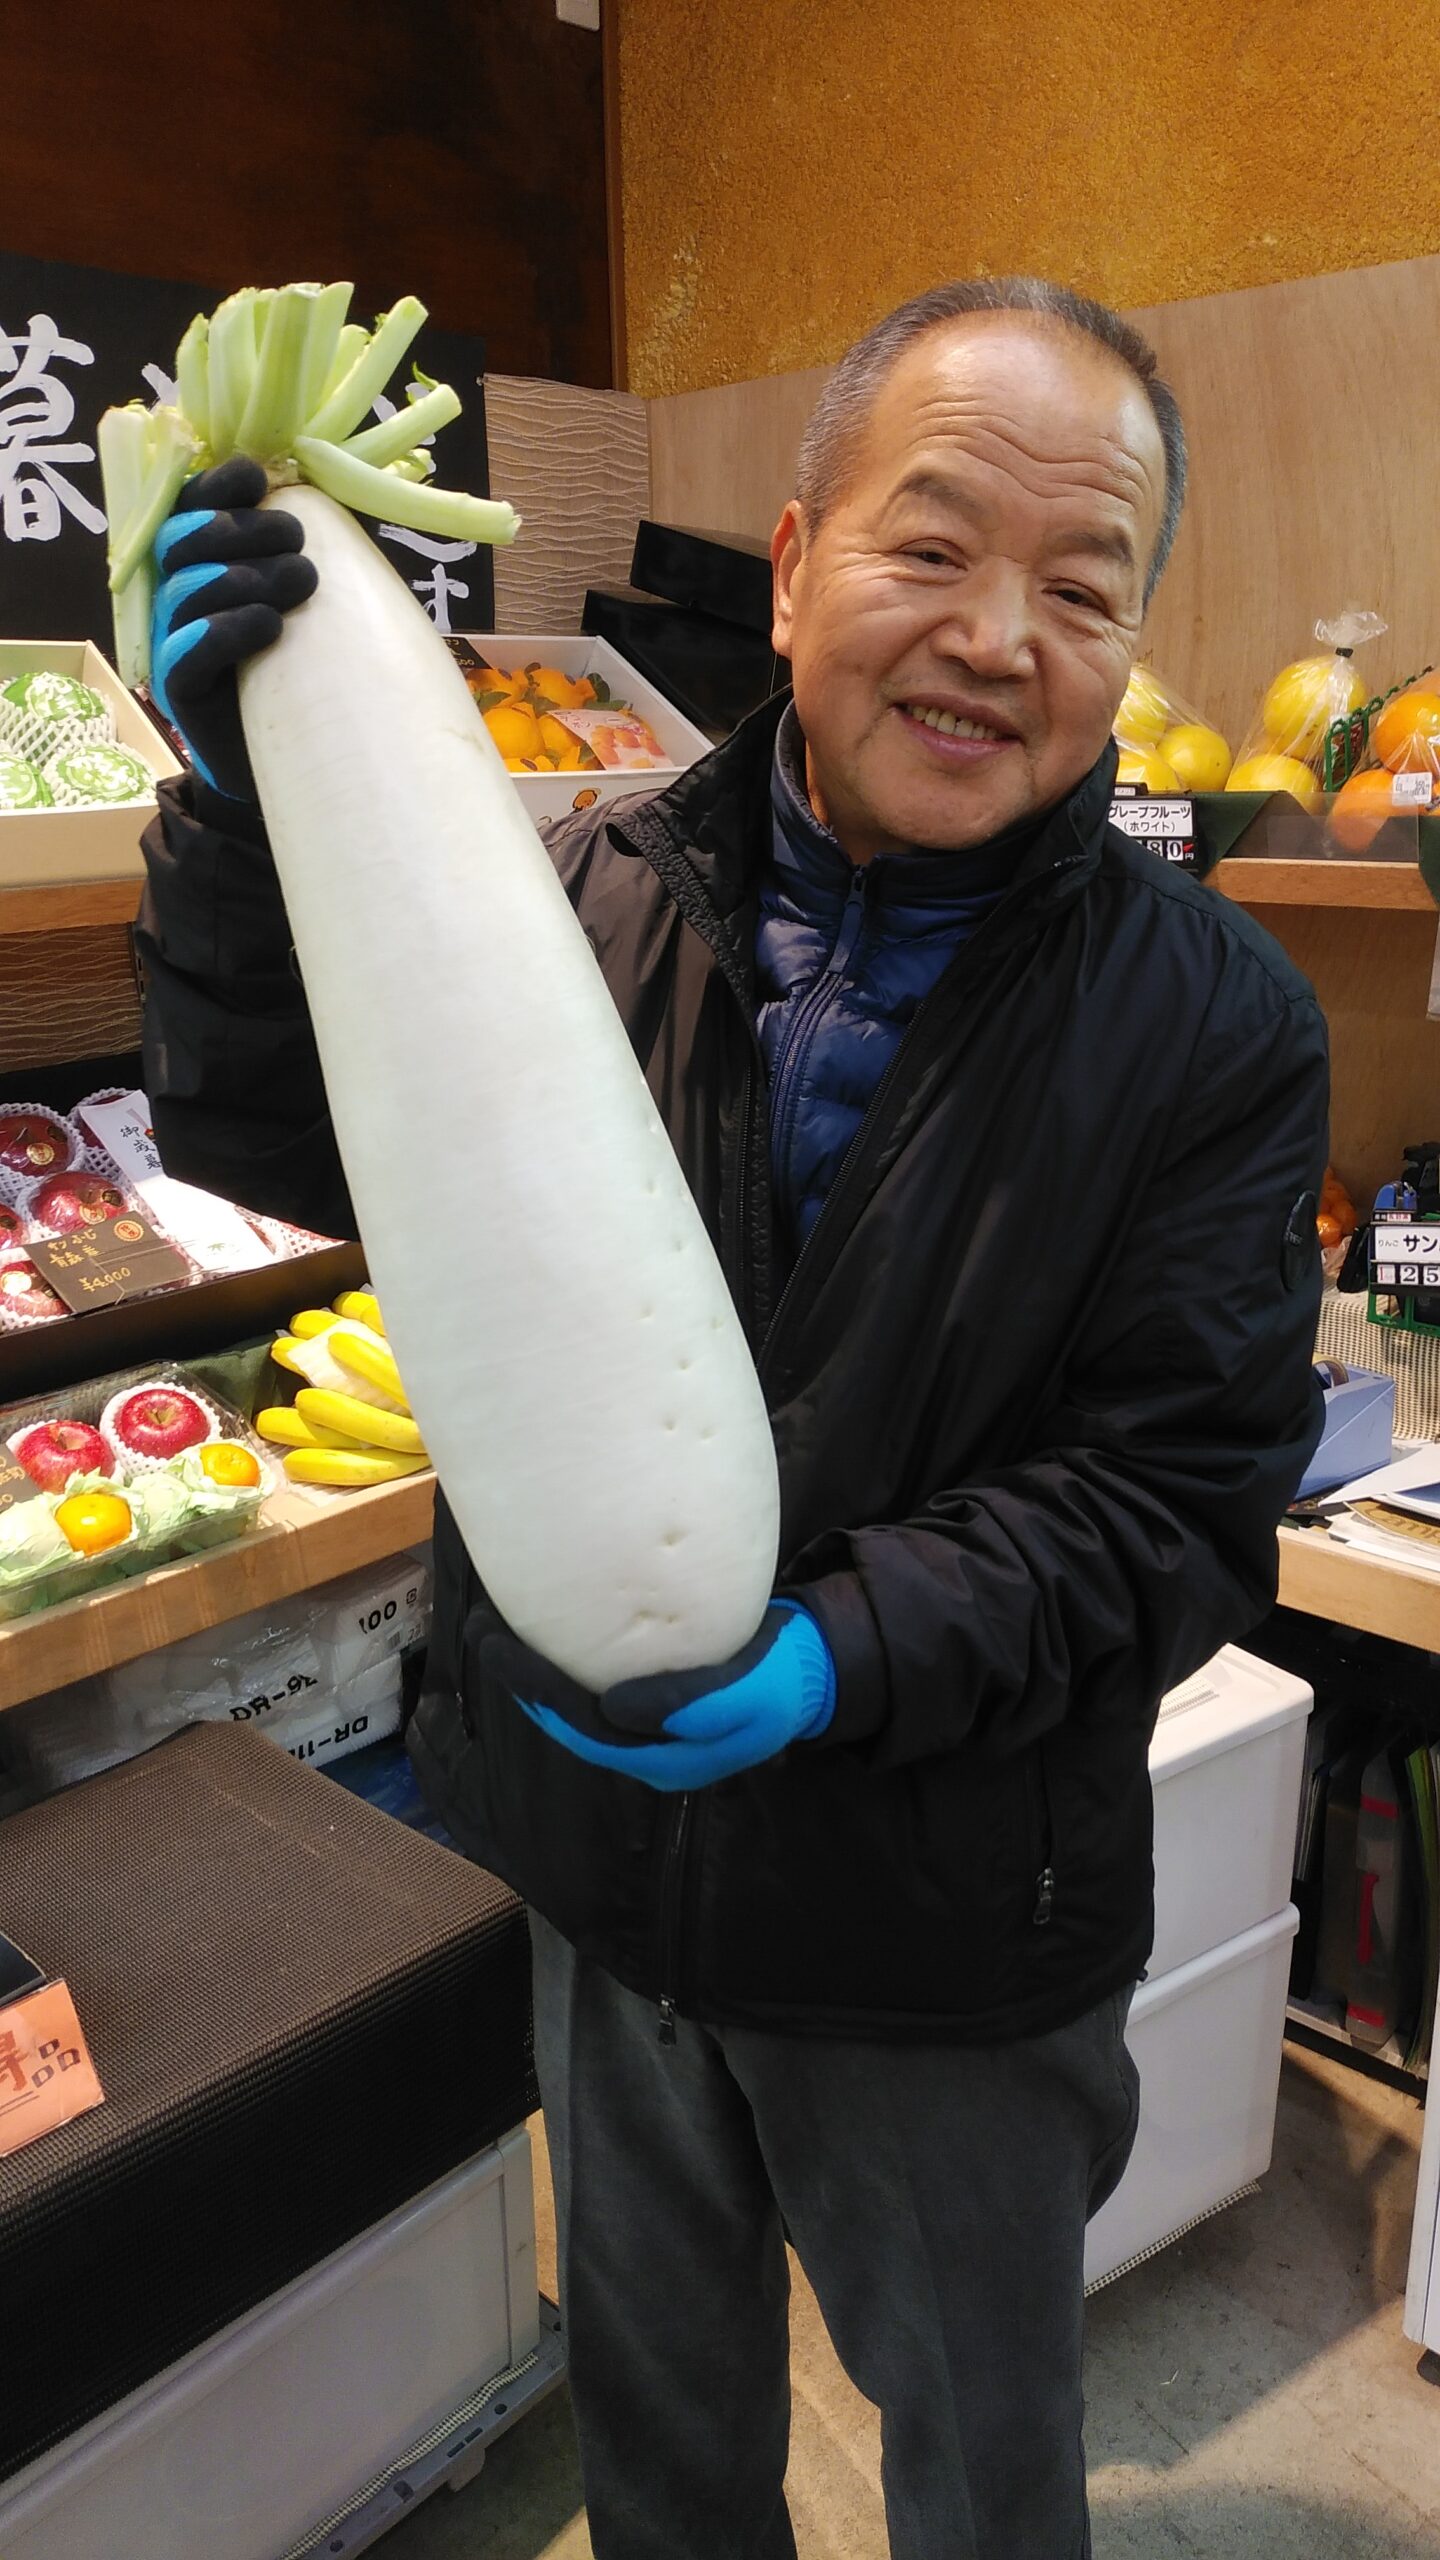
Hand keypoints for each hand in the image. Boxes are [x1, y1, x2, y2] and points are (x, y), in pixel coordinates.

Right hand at [150, 457, 316, 800]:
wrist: (302, 758)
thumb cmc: (310, 668)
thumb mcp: (314, 600)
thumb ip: (311, 549)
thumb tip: (338, 498)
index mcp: (203, 561)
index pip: (191, 506)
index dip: (218, 486)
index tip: (260, 478)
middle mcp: (179, 596)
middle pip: (181, 541)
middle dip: (240, 530)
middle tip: (296, 539)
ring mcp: (172, 643)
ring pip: (185, 591)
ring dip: (243, 576)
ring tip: (302, 581)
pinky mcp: (180, 691)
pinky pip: (185, 652)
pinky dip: (225, 631)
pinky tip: (270, 626)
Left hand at [481, 1601, 836, 1791]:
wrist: (815, 1669)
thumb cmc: (784, 1680)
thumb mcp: (746, 1694)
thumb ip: (687, 1704)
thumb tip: (612, 1706)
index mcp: (662, 1759)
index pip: (582, 1728)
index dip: (536, 1689)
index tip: (498, 1644)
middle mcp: (644, 1749)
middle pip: (568, 1718)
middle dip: (522, 1677)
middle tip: (481, 1627)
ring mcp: (649, 1727)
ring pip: (575, 1704)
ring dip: (536, 1669)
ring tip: (498, 1626)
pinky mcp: (654, 1700)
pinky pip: (595, 1684)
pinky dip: (564, 1659)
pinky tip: (546, 1628)